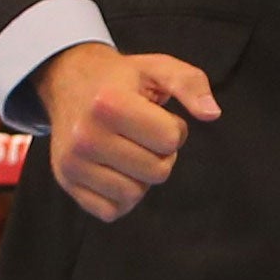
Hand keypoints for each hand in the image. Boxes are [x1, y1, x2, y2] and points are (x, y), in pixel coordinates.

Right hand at [35, 42, 218, 222]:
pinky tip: (116, 169)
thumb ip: (190, 85)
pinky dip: (122, 197)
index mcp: (108, 103)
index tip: (156, 115)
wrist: (70, 82)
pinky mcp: (66, 182)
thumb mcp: (159, 68)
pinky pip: (111, 211)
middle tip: (144, 134)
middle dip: (161, 154)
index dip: (174, 129)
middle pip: (157, 172)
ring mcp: (72, 162)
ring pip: (134, 194)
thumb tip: (212, 114)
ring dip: (142, 176)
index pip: (170, 140)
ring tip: (130, 149)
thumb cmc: (123, 78)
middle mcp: (85, 136)